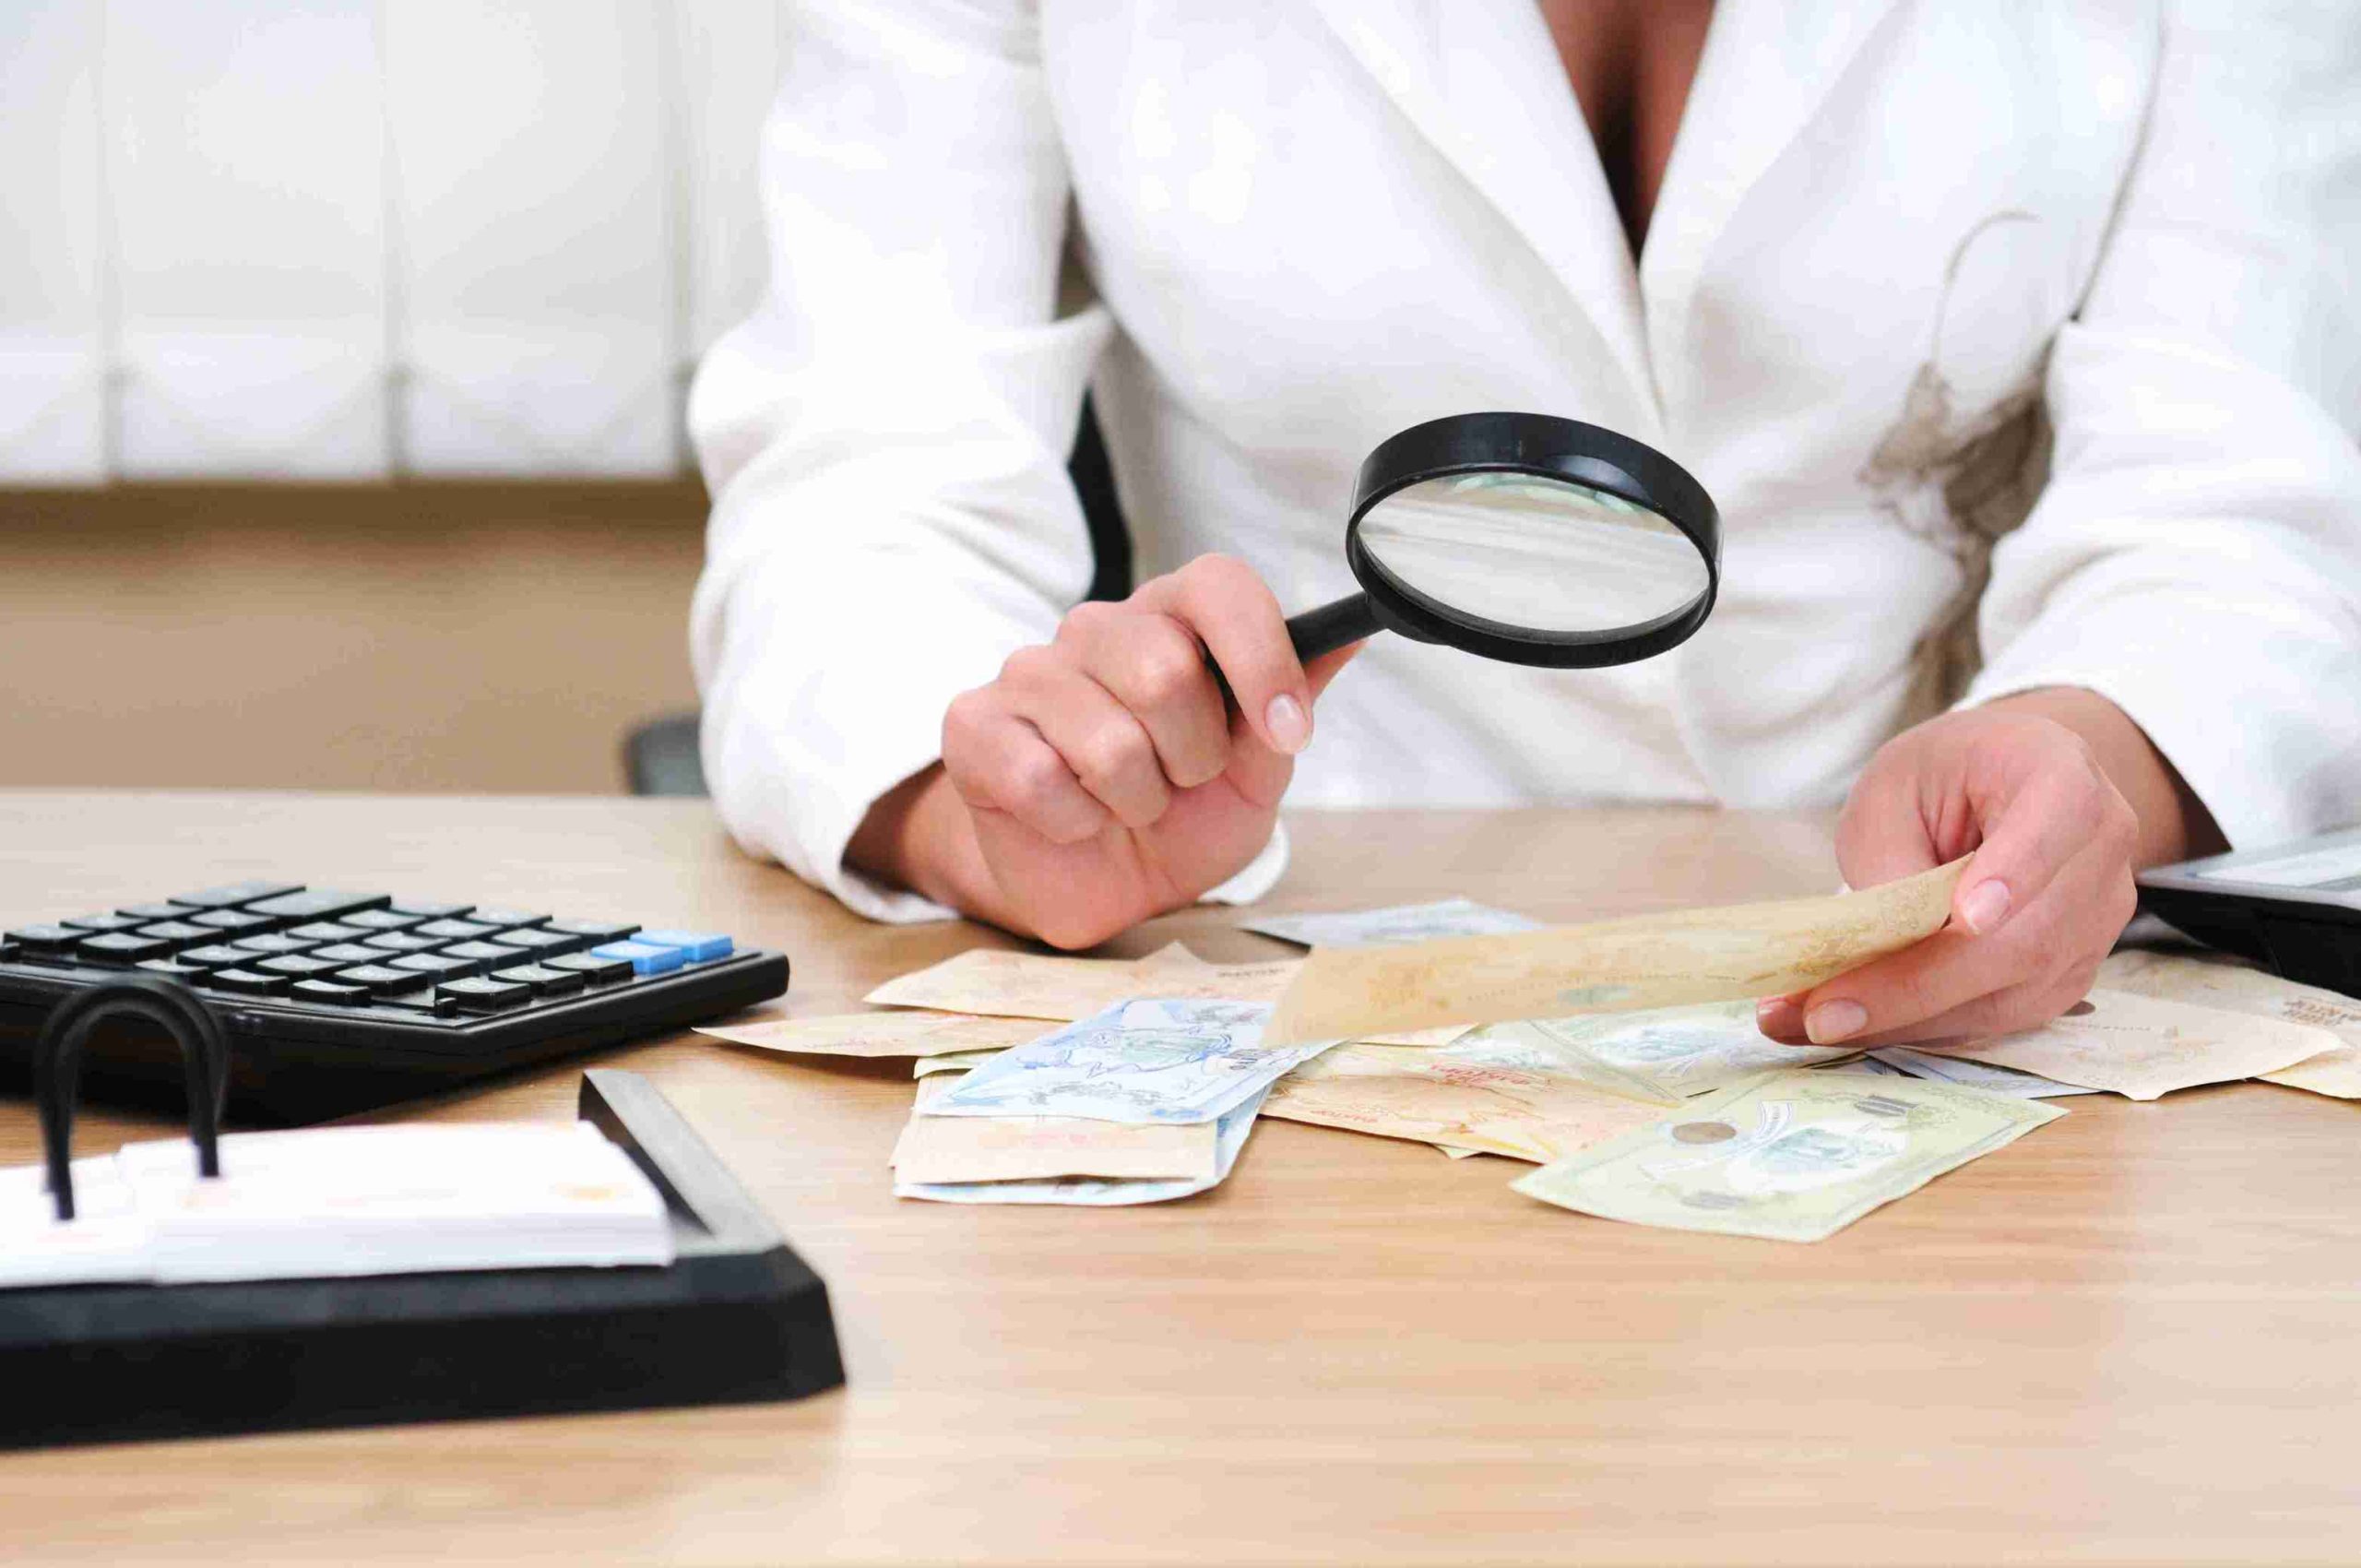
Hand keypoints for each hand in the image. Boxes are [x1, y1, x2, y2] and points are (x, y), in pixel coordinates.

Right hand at [849, 555, 1359, 948]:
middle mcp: (1095, 630)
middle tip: (1181, 781)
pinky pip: (1040, 779)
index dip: (1261, 658)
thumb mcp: (1255, 771)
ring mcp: (1027, 673)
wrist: (1099, 883)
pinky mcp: (974, 726)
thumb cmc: (1179, 816)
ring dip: (1137, 801)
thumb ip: (1293, 700)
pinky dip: (1076, 823)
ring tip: (1126, 805)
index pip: (1217, 585)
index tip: (1287, 732)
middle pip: (1165, 668)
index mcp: (1170, 621)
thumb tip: (1350, 630)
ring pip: (1108, 740)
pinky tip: (1073, 820)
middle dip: (1194, 756)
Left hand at [1757, 689, 2211, 1049]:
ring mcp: (2097, 921)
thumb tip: (1881, 946)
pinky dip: (1930, 1026)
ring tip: (1818, 1022)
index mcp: (2061, 777)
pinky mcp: (2072, 972)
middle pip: (2025, 937)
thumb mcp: (1893, 786)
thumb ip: (1891, 854)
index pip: (2057, 822)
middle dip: (1918, 985)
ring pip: (2012, 992)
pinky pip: (2006, 1015)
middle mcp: (2099, 853)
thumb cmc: (1945, 776)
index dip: (2016, 873)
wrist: (2008, 786)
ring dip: (1912, 1019)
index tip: (1967, 918)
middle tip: (1823, 1013)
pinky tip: (1863, 1024)